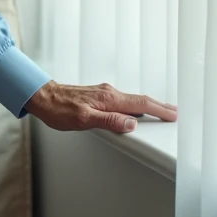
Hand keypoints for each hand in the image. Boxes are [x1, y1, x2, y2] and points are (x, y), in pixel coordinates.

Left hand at [25, 81, 177, 133]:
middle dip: (158, 106)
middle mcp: (108, 93)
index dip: (158, 110)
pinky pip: (122, 100)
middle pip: (139, 100)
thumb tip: (130, 124)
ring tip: (160, 111)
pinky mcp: (97, 95)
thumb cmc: (58, 109)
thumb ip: (108, 121)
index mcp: (108, 98)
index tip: (174, 114)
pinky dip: (134, 105)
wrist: (41, 96)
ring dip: (148, 105)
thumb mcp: (83, 119)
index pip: (140, 104)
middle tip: (175, 112)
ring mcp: (103, 93)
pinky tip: (134, 111)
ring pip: (131, 100)